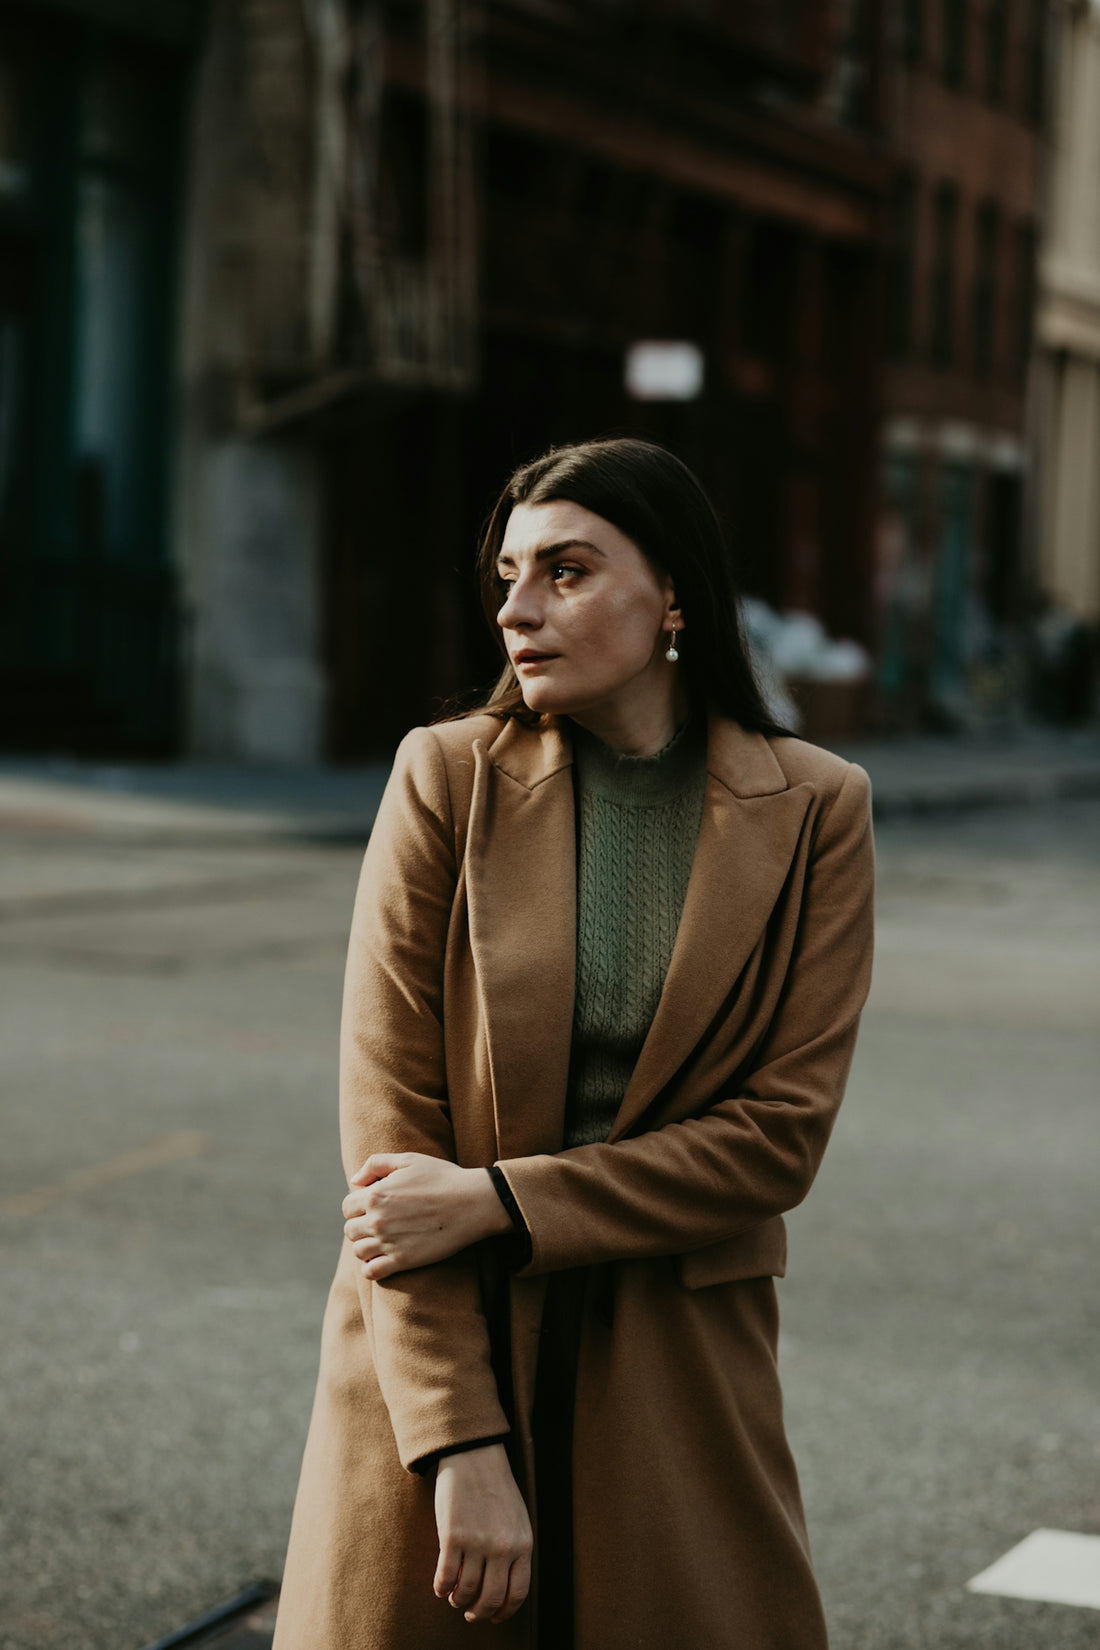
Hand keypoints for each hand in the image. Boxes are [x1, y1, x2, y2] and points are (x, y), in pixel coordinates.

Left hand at [342, 1153, 511, 1279]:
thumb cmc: (442, 1177)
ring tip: (382, 1242)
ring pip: (359, 1252)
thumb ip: (376, 1164)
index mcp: (376, 1195)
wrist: (472, 1203)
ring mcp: (389, 1242)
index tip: (373, 1208)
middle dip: (361, 1226)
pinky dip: (371, 1269)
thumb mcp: (409, 1160)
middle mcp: (377, 1220)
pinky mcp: (402, 1261)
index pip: (347, 1207)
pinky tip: (383, 1260)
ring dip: (367, 1247)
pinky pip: (371, 1272)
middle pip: (350, 1230)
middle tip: (380, 1224)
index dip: (358, 1206)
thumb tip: (354, 1181)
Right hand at [434, 1444, 532, 1623]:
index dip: (505, 1612)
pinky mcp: (452, 1536)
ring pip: (466, 1592)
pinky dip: (442, 1588)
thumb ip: (515, 1551)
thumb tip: (504, 1589)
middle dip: (479, 1613)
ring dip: (458, 1601)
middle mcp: (502, 1547)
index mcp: (523, 1543)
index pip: (517, 1593)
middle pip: (491, 1599)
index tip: (495, 1617)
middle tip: (470, 1613)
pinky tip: (441, 1587)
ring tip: (455, 1597)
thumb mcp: (517, 1519)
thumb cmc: (496, 1488)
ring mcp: (477, 1542)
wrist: (474, 1456)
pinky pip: (446, 1577)